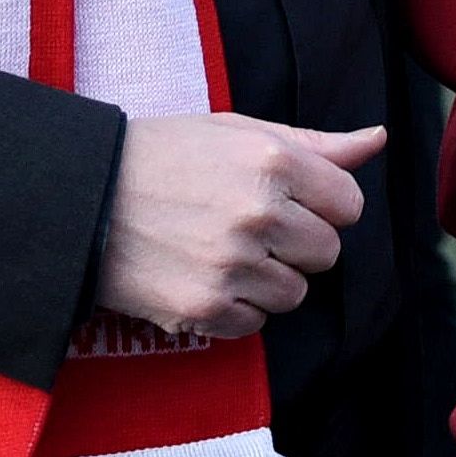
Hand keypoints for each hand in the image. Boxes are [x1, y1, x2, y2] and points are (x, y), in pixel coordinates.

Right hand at [97, 111, 384, 340]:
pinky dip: (235, 309)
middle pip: (327, 252)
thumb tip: (376, 139)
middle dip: (297, 244)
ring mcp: (232, 264)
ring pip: (293, 293)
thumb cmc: (162, 157)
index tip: (288, 202)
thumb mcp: (236, 132)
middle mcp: (259, 213)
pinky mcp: (204, 307)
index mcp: (273, 161)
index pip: (348, 204)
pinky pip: (255, 324)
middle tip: (250, 228)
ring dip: (266, 279)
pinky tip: (202, 278)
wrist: (79, 198)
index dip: (322, 205)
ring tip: (220, 252)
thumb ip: (315, 144)